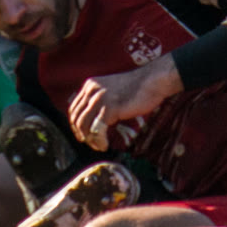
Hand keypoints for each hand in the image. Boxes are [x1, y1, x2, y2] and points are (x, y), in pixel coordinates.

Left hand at [66, 57, 181, 150]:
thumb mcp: (112, 90)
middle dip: (81, 134)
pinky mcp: (109, 108)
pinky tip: (105, 145)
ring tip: (98, 146)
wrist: (152, 81)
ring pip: (84, 125)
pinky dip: (99, 141)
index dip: (75, 124)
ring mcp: (100, 99)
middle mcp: (92, 90)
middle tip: (89, 143)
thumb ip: (100, 99)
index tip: (82, 135)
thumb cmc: (137, 87)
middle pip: (76, 117)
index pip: (74, 108)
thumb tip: (93, 119)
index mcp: (90, 85)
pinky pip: (97, 130)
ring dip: (90, 139)